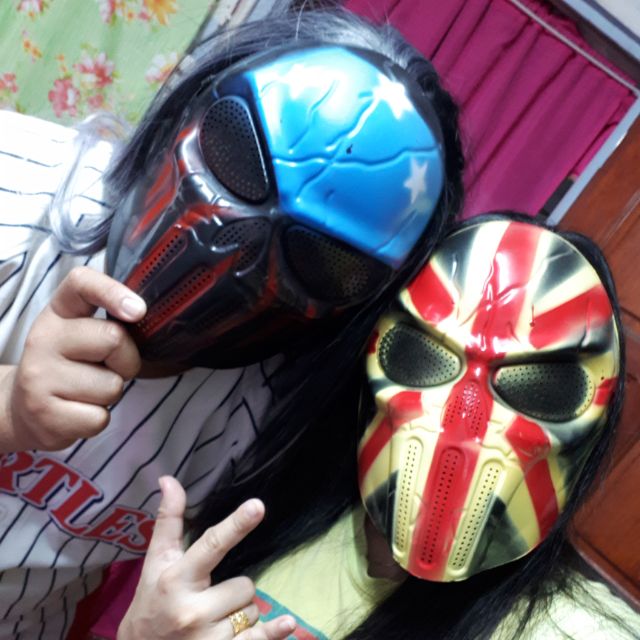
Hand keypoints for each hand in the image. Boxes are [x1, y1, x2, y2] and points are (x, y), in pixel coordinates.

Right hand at [0, 266, 145, 451]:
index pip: (81, 284)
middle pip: (114, 339)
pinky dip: (99, 419)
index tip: (138, 310)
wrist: (22, 410)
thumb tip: (142, 315)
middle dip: (127, 360)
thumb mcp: (81, 332)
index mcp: (58, 312)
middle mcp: (42, 339)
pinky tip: (78, 411)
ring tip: (87, 391)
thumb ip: (109, 319)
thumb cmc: (68, 365)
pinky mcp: (46, 416)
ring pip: (112, 386)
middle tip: (108, 368)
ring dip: (111, 392)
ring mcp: (39, 379)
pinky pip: (101, 418)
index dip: (113, 292)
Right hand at [118, 476, 295, 639]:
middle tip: (209, 602)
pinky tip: (286, 624)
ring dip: (241, 615)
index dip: (236, 525)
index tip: (258, 506)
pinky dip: (272, 632)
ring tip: (213, 624)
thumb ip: (168, 521)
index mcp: (177, 579)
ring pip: (252, 611)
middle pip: (244, 584)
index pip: (212, 545)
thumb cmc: (150, 604)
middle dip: (234, 591)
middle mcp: (193, 610)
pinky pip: (259, 638)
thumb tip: (168, 478)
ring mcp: (209, 638)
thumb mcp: (155, 563)